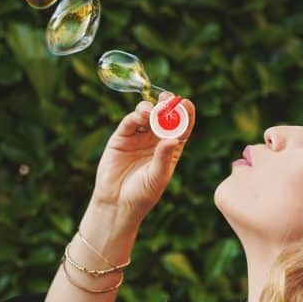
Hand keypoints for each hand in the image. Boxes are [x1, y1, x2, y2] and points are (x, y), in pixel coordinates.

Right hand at [92, 90, 196, 221]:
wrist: (117, 203)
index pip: (182, 127)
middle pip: (164, 117)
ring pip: (147, 116)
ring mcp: (138, 137)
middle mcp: (155, 140)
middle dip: (167, 105)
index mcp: (170, 149)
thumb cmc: (142, 194)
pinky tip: (140, 117)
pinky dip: (135, 116)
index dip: (185, 114)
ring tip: (151, 111)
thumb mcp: (157, 177)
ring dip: (150, 109)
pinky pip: (129, 122)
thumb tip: (174, 139)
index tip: (186, 103)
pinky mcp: (121, 138)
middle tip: (168, 98)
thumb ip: (164, 157)